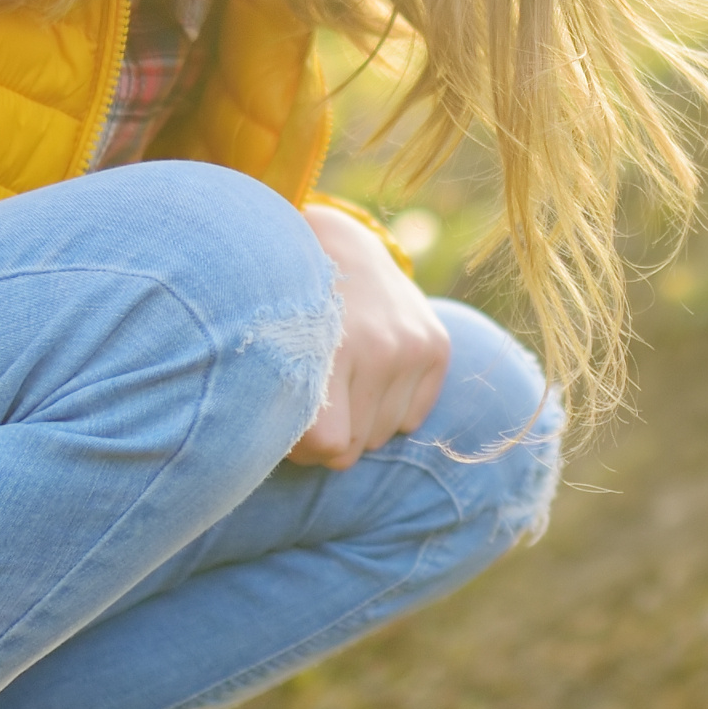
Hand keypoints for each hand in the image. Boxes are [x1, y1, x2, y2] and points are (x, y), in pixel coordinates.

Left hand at [294, 204, 449, 467]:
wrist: (337, 248)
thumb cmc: (292, 312)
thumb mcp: (271, 350)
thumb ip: (279, 404)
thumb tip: (292, 460)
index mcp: (332, 349)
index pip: (328, 445)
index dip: (303, 446)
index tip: (289, 425)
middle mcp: (381, 348)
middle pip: (355, 446)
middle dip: (329, 436)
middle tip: (313, 402)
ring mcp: (413, 347)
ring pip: (382, 436)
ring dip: (359, 421)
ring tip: (341, 382)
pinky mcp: (436, 346)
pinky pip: (411, 419)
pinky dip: (388, 407)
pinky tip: (371, 373)